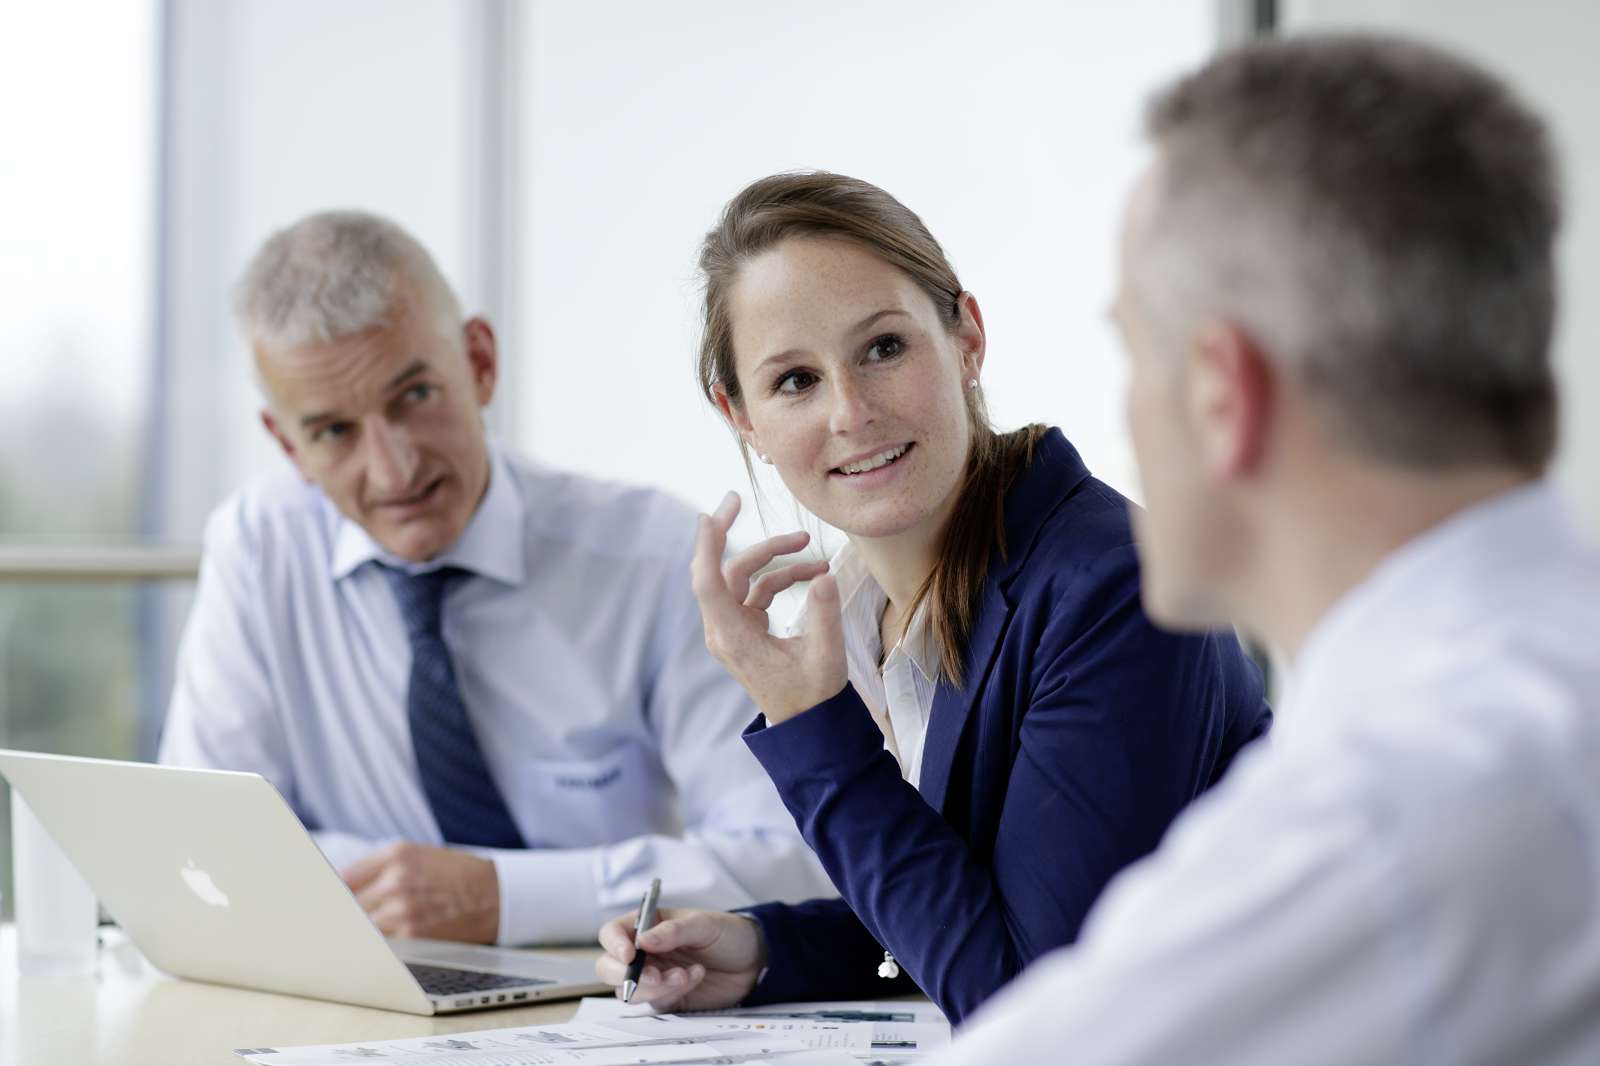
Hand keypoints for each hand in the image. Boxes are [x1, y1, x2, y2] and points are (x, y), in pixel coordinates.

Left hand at [342, 842, 499, 943]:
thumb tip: (336, 892)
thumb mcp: (416, 856)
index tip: (320, 906)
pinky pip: (379, 944)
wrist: (495, 895)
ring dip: (355, 934)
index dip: (328, 895)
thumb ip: (376, 869)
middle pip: (346, 905)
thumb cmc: (453, 875)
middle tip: (329, 927)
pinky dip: (374, 947)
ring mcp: (403, 909)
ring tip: (351, 939)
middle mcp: (396, 878)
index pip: (341, 878)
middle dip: (339, 917)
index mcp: (394, 854)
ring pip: (359, 928)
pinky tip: (375, 948)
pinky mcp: (412, 936)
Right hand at [595, 907, 766, 1010]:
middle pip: (609, 968)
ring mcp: (653, 976)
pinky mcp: (667, 997)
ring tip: (686, 975)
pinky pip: (656, 1003)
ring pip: (629, 991)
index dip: (614, 945)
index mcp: (646, 925)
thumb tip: (642, 940)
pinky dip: (673, 993)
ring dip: (655, 987)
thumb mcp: (704, 924)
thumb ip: (673, 931)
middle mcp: (644, 952)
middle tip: (655, 975)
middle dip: (627, 975)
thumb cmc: (727, 933)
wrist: (752, 961)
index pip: (612, 934)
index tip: (630, 955)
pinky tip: (695, 977)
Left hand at [691, 491, 845, 724]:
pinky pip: (756, 593)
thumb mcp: (825, 656)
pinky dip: (781, 579)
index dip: (706, 547)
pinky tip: (813, 574)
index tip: (710, 514)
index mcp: (734, 638)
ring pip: (742, 579)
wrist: (806, 726)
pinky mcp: (745, 630)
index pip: (709, 584)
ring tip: (809, 547)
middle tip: (737, 499)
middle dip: (730, 535)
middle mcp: (725, 632)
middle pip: (720, 572)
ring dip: (773, 559)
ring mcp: (733, 630)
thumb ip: (824, 615)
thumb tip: (823, 576)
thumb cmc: (812, 697)